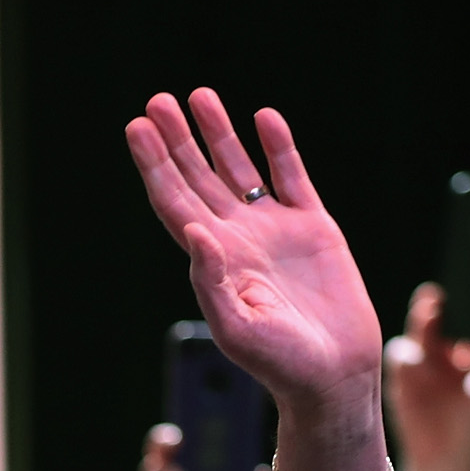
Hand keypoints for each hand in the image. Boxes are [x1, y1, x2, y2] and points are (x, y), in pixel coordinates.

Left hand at [124, 89, 386, 470]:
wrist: (332, 374)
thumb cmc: (280, 364)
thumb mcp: (237, 329)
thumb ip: (210, 283)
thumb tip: (195, 232)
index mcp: (212, 261)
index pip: (174, 203)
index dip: (154, 165)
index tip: (137, 129)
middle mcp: (237, 240)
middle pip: (197, 179)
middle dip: (176, 141)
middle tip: (156, 103)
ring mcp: (274, 230)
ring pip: (238, 170)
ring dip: (218, 135)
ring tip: (198, 96)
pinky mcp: (313, 228)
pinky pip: (291, 177)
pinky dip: (277, 147)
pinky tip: (263, 118)